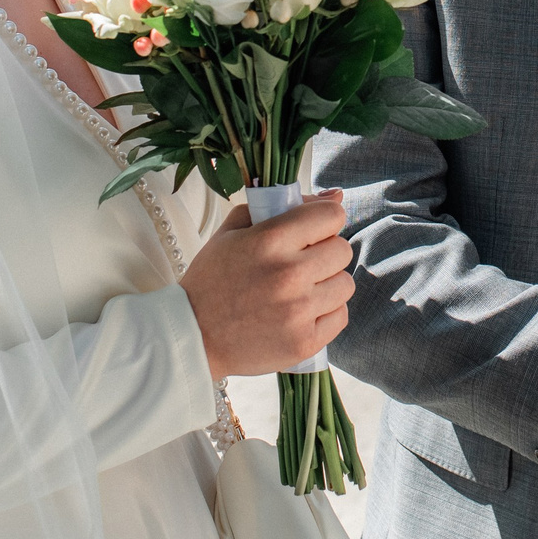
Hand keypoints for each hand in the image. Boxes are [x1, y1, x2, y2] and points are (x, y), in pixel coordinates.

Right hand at [180, 193, 353, 379]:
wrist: (193, 335)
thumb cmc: (213, 279)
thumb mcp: (233, 230)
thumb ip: (283, 205)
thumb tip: (336, 196)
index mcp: (270, 241)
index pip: (331, 216)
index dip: (323, 221)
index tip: (311, 233)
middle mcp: (288, 274)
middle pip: (343, 250)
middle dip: (325, 253)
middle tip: (300, 264)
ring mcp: (298, 311)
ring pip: (345, 284)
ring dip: (326, 285)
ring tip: (297, 291)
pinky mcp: (305, 342)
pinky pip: (340, 316)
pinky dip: (324, 314)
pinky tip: (298, 313)